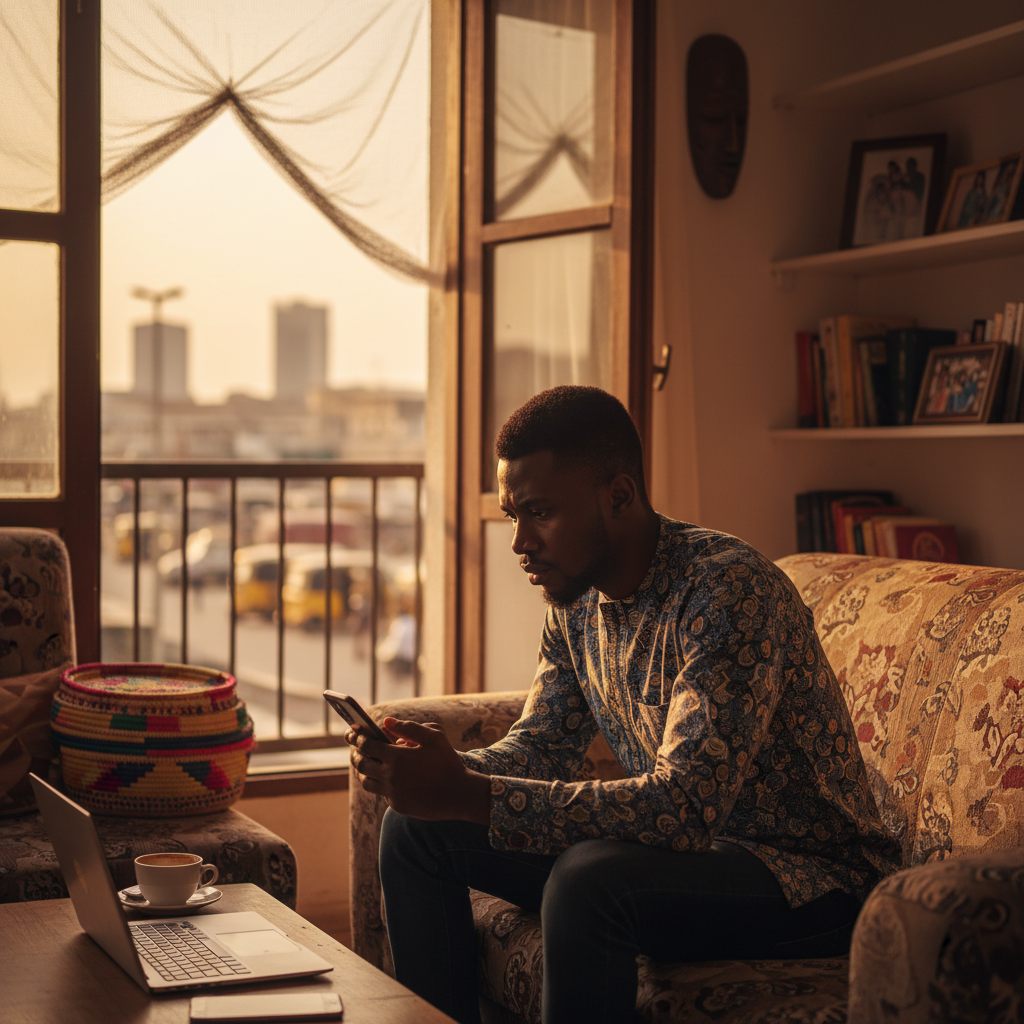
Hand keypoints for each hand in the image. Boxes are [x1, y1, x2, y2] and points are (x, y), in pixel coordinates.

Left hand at [347, 718, 490, 823]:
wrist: (460, 795)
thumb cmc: (448, 762)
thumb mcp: (434, 737)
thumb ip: (409, 727)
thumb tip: (387, 722)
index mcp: (396, 757)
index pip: (367, 744)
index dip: (357, 736)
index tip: (352, 731)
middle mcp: (390, 776)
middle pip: (361, 764)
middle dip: (355, 753)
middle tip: (355, 747)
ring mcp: (392, 793)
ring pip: (366, 782)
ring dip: (362, 771)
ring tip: (365, 763)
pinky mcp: (397, 805)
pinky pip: (381, 793)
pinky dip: (379, 783)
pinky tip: (386, 777)